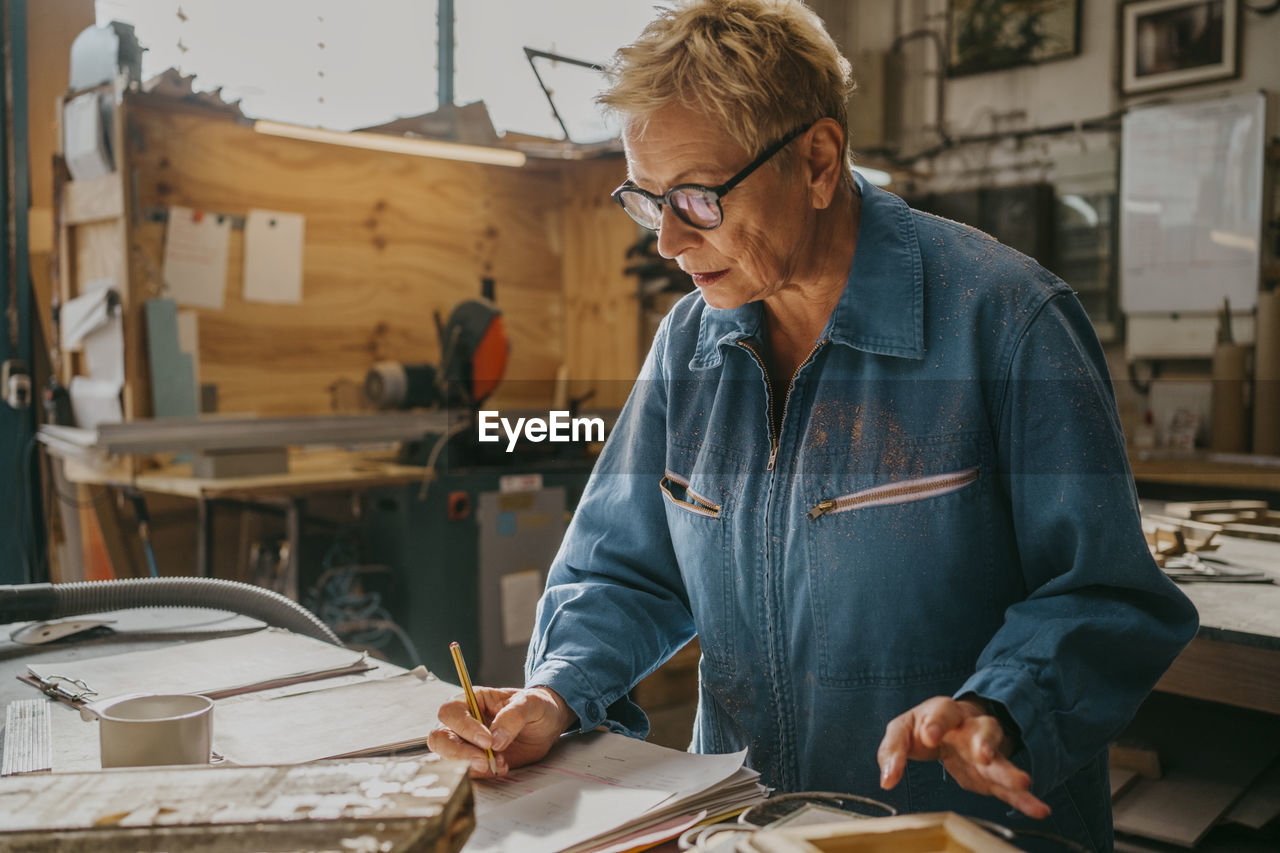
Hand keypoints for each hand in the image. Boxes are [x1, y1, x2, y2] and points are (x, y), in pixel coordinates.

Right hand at [428, 685, 574, 777]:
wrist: (546, 726)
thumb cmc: (536, 707)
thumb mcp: (531, 704)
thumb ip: (514, 716)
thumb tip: (496, 739)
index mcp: (471, 700)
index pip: (451, 712)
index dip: (464, 727)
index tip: (487, 741)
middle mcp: (463, 722)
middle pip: (439, 738)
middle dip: (459, 753)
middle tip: (484, 760)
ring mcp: (466, 743)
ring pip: (449, 759)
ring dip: (473, 766)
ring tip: (501, 761)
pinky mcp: (474, 761)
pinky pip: (467, 772)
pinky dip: (483, 774)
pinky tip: (503, 766)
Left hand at [876, 695, 1049, 818]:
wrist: (949, 729)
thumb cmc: (922, 727)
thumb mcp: (901, 731)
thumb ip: (892, 752)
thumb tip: (887, 780)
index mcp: (942, 712)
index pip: (939, 712)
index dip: (935, 723)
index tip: (928, 736)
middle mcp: (969, 728)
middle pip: (980, 730)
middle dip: (982, 741)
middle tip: (982, 754)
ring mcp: (985, 751)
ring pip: (1000, 758)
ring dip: (1009, 770)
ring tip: (1022, 782)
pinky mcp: (992, 774)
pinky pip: (1009, 786)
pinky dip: (1024, 798)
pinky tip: (1039, 808)